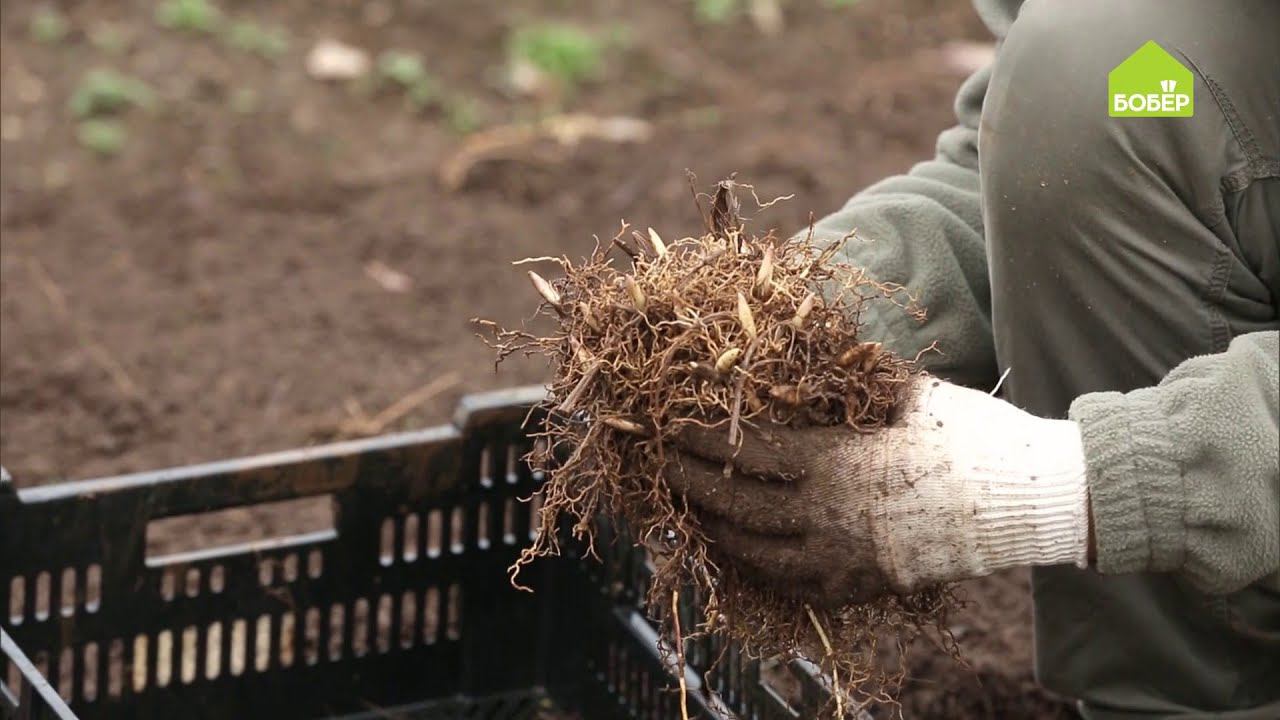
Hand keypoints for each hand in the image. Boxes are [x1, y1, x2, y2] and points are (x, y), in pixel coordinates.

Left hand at [666, 377, 1089, 607]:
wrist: (1021, 499)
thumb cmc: (966, 435)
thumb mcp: (907, 392)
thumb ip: (856, 378)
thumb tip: (821, 344)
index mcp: (832, 460)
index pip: (743, 451)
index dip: (700, 439)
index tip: (670, 425)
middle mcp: (824, 514)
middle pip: (734, 504)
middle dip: (688, 483)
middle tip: (659, 466)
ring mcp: (839, 557)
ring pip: (754, 549)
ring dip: (713, 527)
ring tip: (688, 508)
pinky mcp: (858, 584)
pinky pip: (790, 581)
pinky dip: (755, 565)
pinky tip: (740, 550)